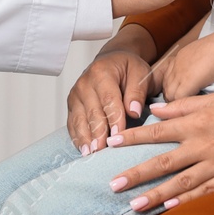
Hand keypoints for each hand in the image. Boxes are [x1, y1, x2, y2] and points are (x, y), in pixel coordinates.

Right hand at [65, 24, 157, 154]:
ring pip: (79, 120)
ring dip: (85, 138)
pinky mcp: (72, 105)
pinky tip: (83, 150)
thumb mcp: (140, 72)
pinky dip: (77, 137)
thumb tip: (134, 112)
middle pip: (92, 112)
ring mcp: (75, 95)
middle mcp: (84, 83)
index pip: (109, 100)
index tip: (118, 136)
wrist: (112, 60)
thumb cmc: (128, 68)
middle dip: (97, 133)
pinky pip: (72, 123)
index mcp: (102, 72)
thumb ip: (137, 91)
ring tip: (90, 154)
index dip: (114, 119)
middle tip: (102, 151)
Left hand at [105, 72, 213, 210]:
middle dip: (135, 174)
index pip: (157, 131)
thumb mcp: (212, 99)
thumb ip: (182, 105)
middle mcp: (202, 143)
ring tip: (133, 204)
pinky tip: (169, 208)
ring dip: (155, 194)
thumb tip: (155, 108)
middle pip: (162, 162)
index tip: (111, 143)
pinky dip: (186, 200)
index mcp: (195, 122)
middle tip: (111, 184)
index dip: (133, 138)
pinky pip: (206, 192)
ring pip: (180, 182)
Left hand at [150, 35, 213, 102]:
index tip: (180, 93)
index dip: (173, 86)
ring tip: (186, 108)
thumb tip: (200, 71)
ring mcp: (179, 73)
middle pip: (166, 86)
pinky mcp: (186, 82)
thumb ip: (197, 63)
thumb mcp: (204, 53)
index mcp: (180, 57)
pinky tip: (191, 106)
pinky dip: (183, 104)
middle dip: (172, 96)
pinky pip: (178, 98)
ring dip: (176, 102)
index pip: (169, 76)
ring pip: (170, 94)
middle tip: (181, 104)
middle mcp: (176, 65)